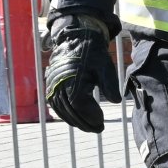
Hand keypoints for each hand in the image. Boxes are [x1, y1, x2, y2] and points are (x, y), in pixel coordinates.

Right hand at [45, 14, 120, 131]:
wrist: (76, 38)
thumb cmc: (92, 52)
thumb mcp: (105, 66)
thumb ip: (110, 84)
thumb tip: (116, 101)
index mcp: (73, 81)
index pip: (81, 107)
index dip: (91, 117)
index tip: (102, 122)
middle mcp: (60, 85)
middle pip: (71, 112)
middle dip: (85, 123)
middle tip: (98, 129)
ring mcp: (53, 86)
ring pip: (63, 111)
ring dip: (75, 121)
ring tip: (89, 126)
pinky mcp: (50, 85)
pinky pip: (56, 105)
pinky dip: (66, 114)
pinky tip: (77, 118)